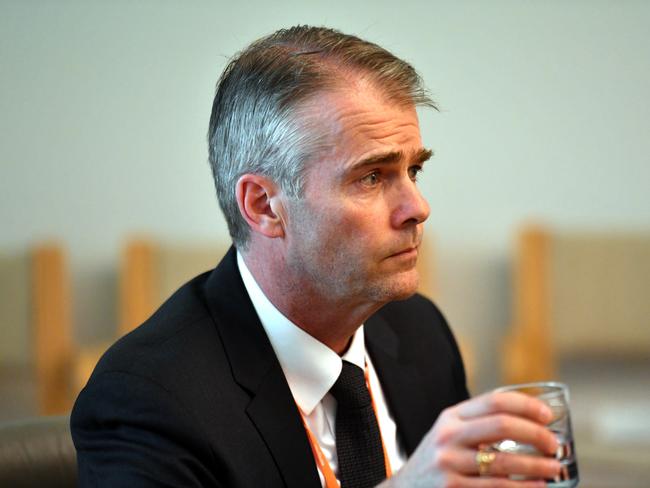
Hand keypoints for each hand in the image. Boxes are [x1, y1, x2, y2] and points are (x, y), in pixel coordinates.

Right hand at [380, 392, 561, 486]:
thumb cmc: (439, 460)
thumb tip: (530, 421)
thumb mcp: (449, 434)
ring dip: (536, 465)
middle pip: (501, 425)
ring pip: (503, 461)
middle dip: (535, 434)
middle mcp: (448, 436)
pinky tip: (537, 487)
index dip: (526, 405)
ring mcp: (449, 463)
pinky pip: (496, 487)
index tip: (547, 415)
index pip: (494, 400)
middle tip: (553, 444)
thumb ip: (478, 424)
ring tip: (554, 467)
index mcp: (451, 416)